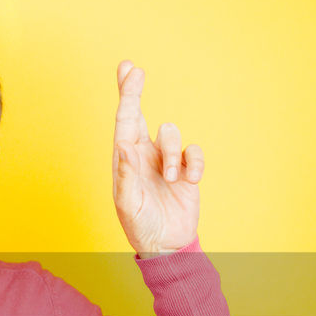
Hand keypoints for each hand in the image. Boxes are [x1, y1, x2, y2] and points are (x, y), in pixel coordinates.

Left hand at [111, 60, 202, 256]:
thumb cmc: (141, 227)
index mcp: (125, 160)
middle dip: (134, 92)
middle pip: (139, 115)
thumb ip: (126, 173)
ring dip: (173, 154)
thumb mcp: (129, 203)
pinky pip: (194, 151)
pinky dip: (194, 163)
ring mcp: (164, 160)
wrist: (167, 245)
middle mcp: (142, 155)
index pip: (124, 121)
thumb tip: (122, 143)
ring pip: (171, 133)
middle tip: (133, 69)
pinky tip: (189, 180)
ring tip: (170, 179)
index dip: (126, 95)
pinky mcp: (186, 170)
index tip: (128, 70)